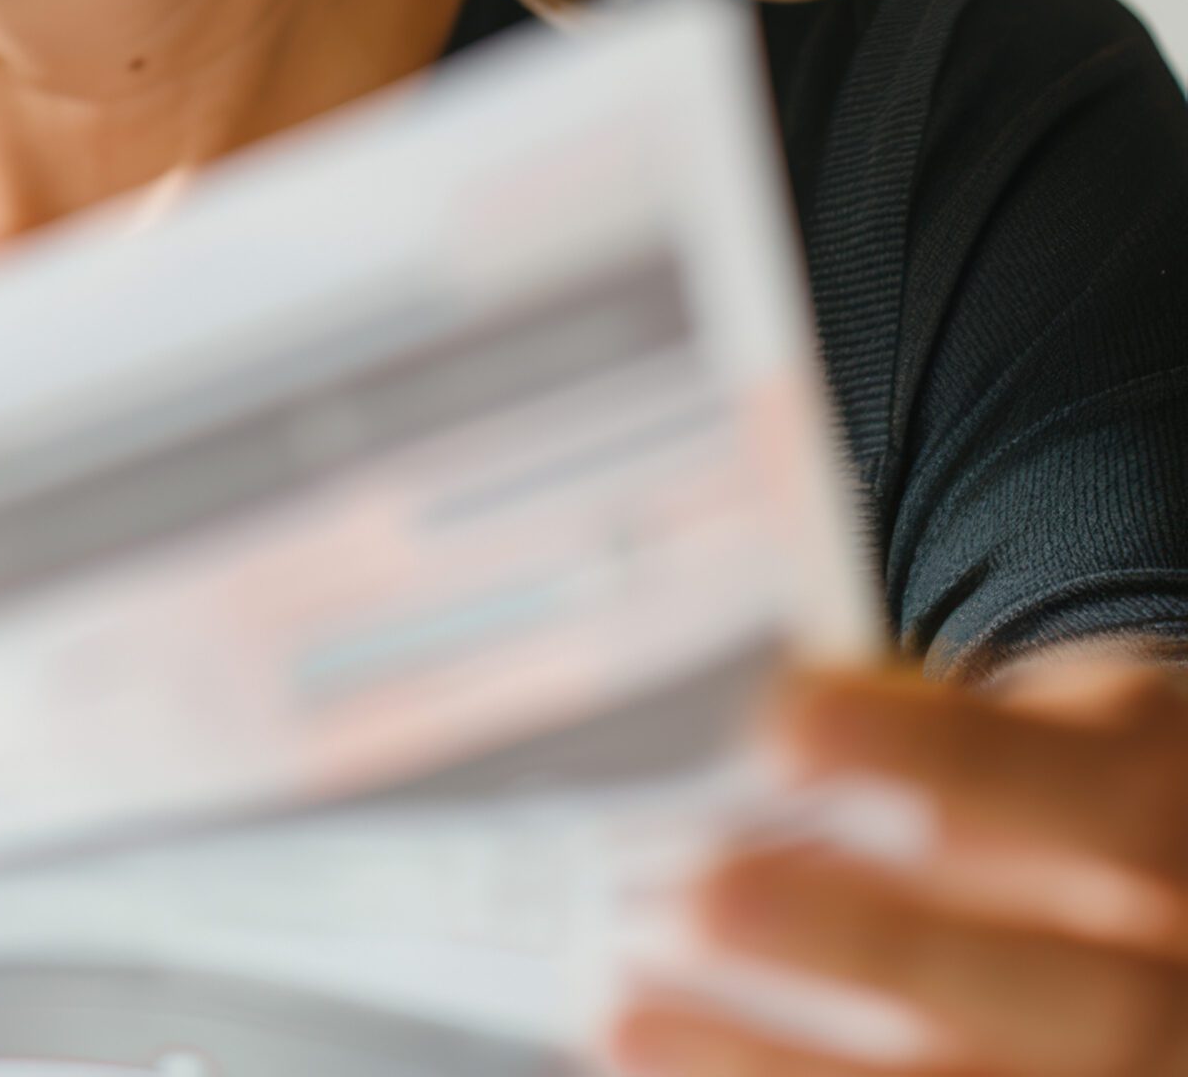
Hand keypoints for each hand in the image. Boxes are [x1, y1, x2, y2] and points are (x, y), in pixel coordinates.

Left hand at [607, 646, 1187, 1074]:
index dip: (939, 759)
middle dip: (875, 946)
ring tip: (632, 1022)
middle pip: (1067, 990)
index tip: (789, 723)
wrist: (1182, 904)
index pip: (1080, 792)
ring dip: (794, 1073)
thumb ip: (951, 746)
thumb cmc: (1078, 793)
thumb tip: (749, 751)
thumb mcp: (1062, 733)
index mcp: (1172, 813)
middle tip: (705, 895)